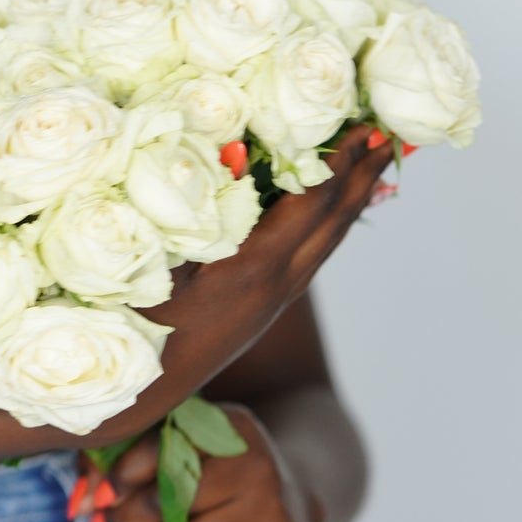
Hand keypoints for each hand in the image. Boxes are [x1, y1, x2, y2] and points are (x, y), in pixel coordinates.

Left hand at [80, 406, 321, 521]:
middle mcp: (253, 461)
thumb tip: (78, 506)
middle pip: (171, 500)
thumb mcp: (178, 445)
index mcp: (225, 425)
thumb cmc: (213, 468)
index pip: (161, 448)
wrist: (291, 493)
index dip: (119, 478)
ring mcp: (271, 508)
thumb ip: (119, 461)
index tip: (97, 500)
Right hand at [98, 125, 396, 427]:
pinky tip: (325, 217)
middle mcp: (275, 285)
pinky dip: (328, 226)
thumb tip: (236, 150)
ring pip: (326, 243)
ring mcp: (272, 301)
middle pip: (333, 221)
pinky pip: (309, 258)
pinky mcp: (262, 312)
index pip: (312, 201)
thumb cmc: (133, 318)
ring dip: (350, 201)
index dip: (340, 161)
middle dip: (362, 176)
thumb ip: (199, 202)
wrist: (136, 395)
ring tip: (370, 167)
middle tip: (388, 135)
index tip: (363, 126)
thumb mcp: (158, 257)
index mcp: (255, 266)